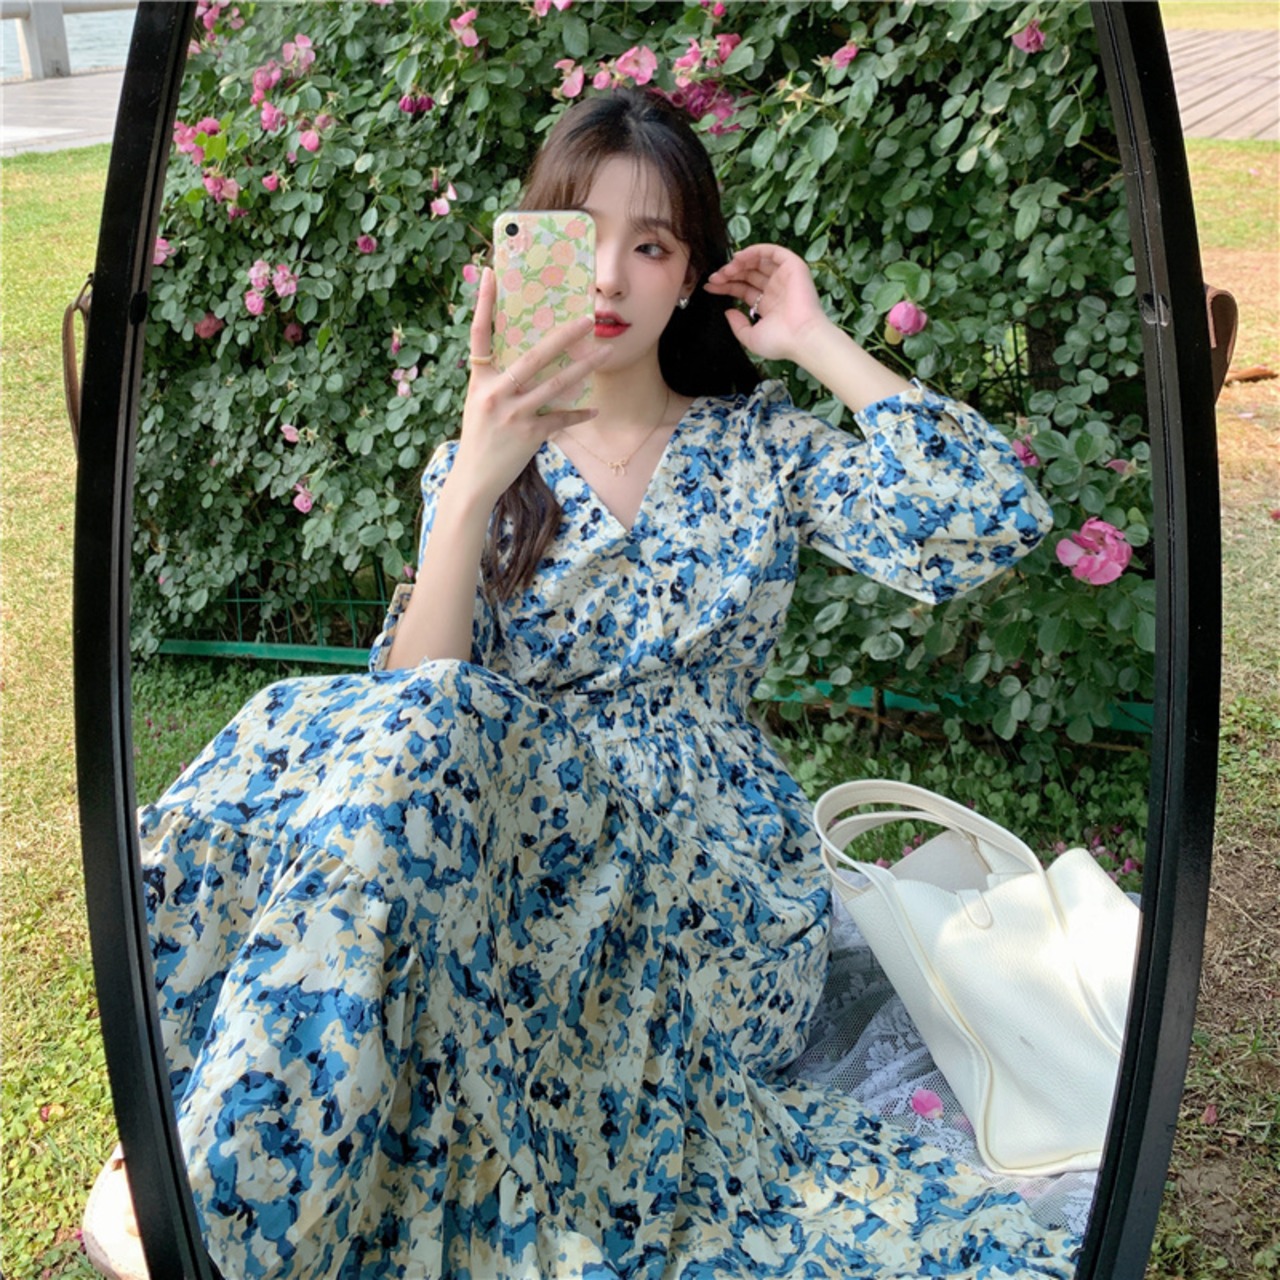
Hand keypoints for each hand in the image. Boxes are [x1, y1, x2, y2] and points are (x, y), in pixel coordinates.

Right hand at [450, 267, 606, 506]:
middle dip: (563, 337)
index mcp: (479, 380)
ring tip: (605, 352)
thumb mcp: (480, 402)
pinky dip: (578, 413)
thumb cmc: (479, 437)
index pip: (479, 333)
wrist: (474, 478)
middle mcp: (495, 393)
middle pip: (533, 356)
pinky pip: (561, 419)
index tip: (492, 274)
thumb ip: (498, 379)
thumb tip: (528, 356)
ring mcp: (513, 414)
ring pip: (555, 385)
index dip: (484, 303)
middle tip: (586, 319)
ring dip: (584, 368)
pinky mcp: (529, 435)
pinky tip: (595, 408)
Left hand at [704, 244, 831, 361]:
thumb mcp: (751, 338)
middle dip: (729, 274)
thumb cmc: (779, 341)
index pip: (743, 289)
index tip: (710, 286)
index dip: (726, 286)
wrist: (800, 337)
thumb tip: (728, 312)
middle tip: (715, 277)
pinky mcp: (793, 267)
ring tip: (726, 270)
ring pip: (758, 261)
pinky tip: (739, 258)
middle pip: (748, 274)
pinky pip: (772, 252)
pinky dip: (755, 251)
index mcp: (767, 305)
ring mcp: (784, 277)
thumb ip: (738, 326)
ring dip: (740, 262)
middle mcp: (776, 289)